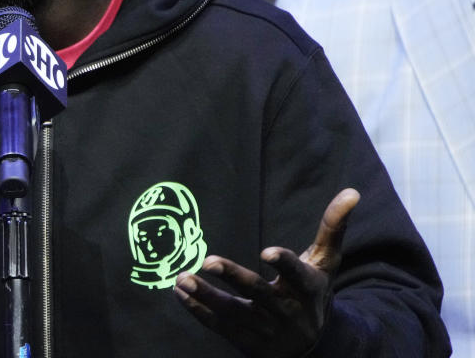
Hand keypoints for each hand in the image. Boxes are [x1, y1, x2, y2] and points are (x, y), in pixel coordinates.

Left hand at [173, 188, 359, 356]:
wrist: (314, 347)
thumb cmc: (314, 292)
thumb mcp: (326, 263)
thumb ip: (333, 228)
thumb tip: (352, 192)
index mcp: (307, 288)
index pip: (297, 276)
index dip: (284, 264)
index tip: (267, 252)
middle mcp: (287, 311)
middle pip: (259, 294)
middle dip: (234, 277)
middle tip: (208, 260)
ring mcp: (265, 329)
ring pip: (234, 313)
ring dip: (207, 296)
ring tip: (182, 278)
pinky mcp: (246, 341)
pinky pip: (220, 326)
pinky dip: (198, 311)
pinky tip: (181, 292)